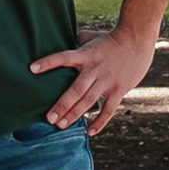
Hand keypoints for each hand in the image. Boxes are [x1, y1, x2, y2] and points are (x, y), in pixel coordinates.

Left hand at [30, 26, 155, 134]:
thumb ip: (74, 43)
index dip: (48, 63)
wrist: (136, 40)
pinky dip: (99, 122)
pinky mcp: (119, 90)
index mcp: (84, 56)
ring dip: (74, 114)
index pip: (63, 58)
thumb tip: (59, 42)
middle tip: (49, 119)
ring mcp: (107, 81)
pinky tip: (89, 132)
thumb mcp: (89, 37)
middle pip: (75, 90)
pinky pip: (108, 110)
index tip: (32, 69)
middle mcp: (94, 70)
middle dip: (61, 106)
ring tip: (61, 126)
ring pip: (88, 101)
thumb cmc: (108, 39)